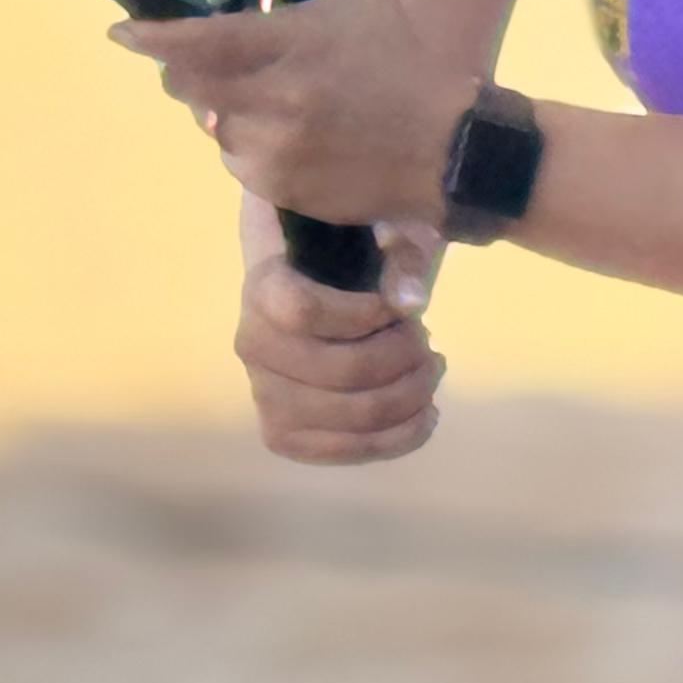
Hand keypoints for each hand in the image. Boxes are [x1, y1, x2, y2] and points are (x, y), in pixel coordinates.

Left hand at [111, 0, 465, 230]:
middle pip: (189, 87)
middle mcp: (276, 95)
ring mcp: (274, 144)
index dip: (155, 40)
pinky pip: (235, 164)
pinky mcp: (278, 185)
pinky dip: (251, 151)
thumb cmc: (398, 59)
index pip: (204, 42)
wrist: (444, 147)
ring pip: (212, 126)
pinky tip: (292, 139)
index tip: (118, 34)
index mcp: (293, 40)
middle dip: (187, 75)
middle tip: (215, 65)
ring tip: (280, 103)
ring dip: (229, 113)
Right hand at [235, 227, 445, 461]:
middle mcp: (252, 345)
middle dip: (404, 358)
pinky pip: (348, 450)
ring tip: (431, 370)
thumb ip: (400, 255)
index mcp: (264, 287)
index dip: (365, 314)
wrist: (307, 290)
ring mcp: (264, 395)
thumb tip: (411, 301)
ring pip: (352, 415)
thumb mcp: (381, 232)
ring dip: (410, 396)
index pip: (304, 311)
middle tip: (428, 342)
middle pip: (342, 370)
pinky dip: (400, 437)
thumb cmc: (348, 256)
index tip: (400, 308)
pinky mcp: (283, 435)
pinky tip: (426, 413)